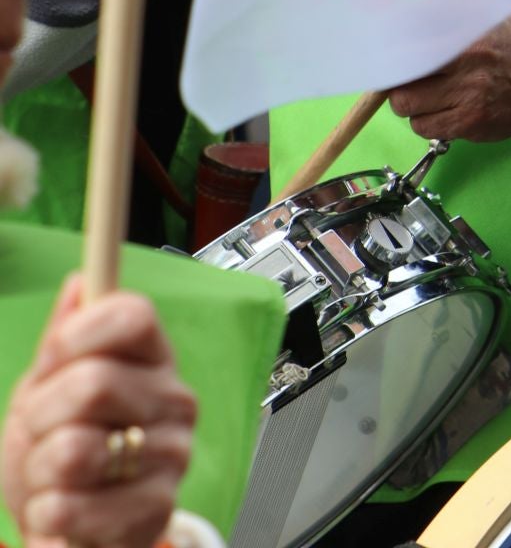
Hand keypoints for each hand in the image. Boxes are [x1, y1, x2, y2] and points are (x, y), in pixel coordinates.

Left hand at [1, 276, 196, 547]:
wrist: (76, 523)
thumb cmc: (65, 448)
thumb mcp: (49, 388)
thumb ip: (64, 338)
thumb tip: (80, 283)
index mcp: (152, 359)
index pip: (132, 316)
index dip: (78, 335)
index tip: (52, 359)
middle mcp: (174, 400)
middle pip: (93, 383)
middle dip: (40, 417)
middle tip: (45, 434)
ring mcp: (171, 455)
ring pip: (74, 451)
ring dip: (40, 472)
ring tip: (55, 478)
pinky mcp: (156, 509)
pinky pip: (71, 509)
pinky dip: (46, 515)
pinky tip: (62, 511)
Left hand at [390, 11, 510, 142]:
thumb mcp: (488, 13)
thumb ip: (447, 13)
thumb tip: (400, 18)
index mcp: (467, 33)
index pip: (406, 40)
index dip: (390, 48)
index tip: (388, 50)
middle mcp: (466, 66)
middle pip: (399, 78)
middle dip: (397, 79)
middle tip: (406, 76)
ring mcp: (468, 98)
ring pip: (407, 107)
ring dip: (411, 102)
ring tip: (429, 93)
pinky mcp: (471, 125)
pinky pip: (426, 128)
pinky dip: (428, 120)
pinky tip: (444, 109)